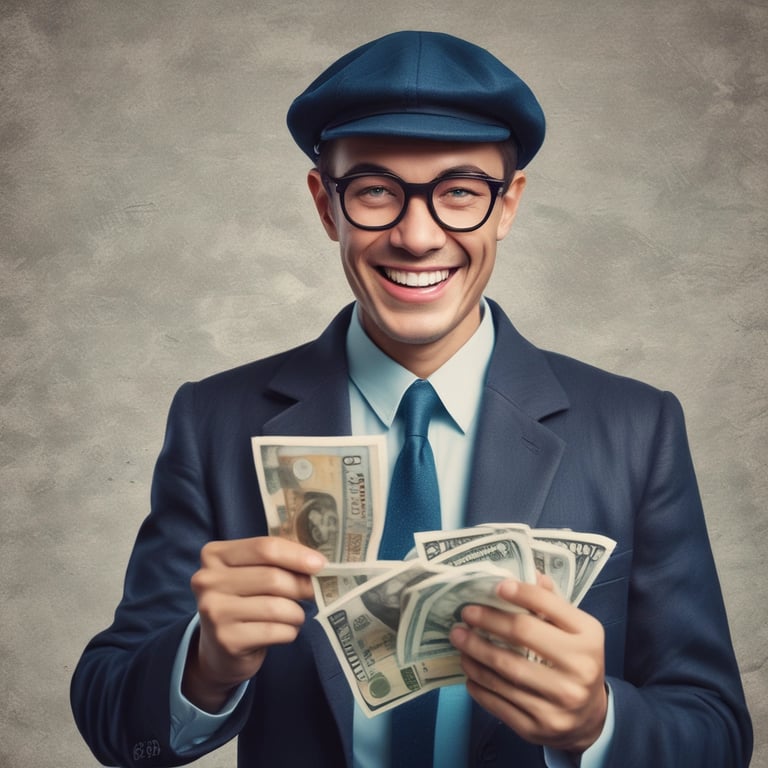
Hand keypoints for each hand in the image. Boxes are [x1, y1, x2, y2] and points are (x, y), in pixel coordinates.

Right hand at [183, 536, 325, 711]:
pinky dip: (289, 631)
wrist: (219, 651)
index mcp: (215, 555)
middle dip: (302, 586)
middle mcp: (207, 580)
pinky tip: (285, 631)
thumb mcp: (250, 573)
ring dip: (296, 613)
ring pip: (276, 606)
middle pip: (272, 577)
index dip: (297, 555)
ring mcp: (214, 611)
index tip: (320, 564)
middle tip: (314, 593)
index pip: (265, 547)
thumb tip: (318, 563)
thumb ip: (276, 561)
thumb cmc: (244, 602)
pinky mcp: (226, 640)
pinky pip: (274, 631)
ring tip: (296, 615)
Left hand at [449, 575, 606, 753]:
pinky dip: (478, 684)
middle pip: (521, 636)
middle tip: (465, 613)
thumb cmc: (575, 661)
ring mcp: (559, 703)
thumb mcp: (575, 630)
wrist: (589, 718)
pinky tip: (468, 670)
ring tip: (460, 640)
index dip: (520, 592)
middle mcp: (579, 670)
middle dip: (487, 621)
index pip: (548, 606)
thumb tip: (527, 573)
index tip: (495, 587)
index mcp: (589, 638)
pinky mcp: (538, 727)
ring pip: (504, 671)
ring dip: (475, 652)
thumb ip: (551, 603)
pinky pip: (498, 702)